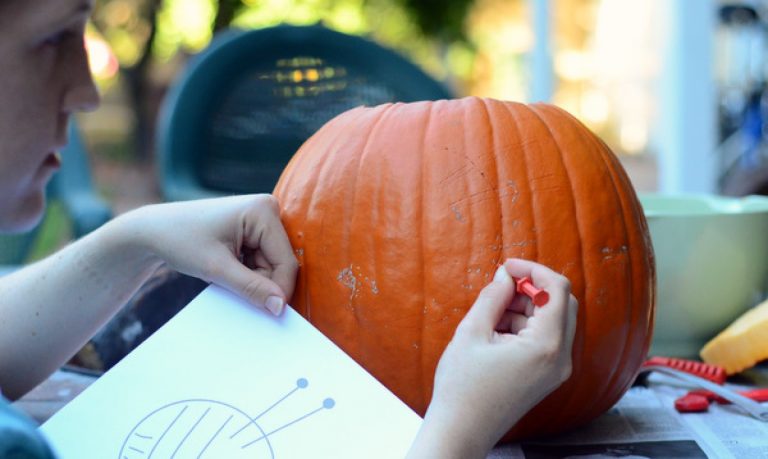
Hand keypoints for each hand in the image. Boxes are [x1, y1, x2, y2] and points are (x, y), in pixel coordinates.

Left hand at [121, 194, 297, 314]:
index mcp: (263, 211)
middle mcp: (268, 209)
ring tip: (223, 274)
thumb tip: (280, 307)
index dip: (279, 290)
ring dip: (253, 278)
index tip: (269, 314)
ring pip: (271, 264)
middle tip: (230, 287)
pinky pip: (262, 259)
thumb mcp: (216, 269)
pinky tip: (226, 268)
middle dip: (262, 282)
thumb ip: (251, 288)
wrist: (154, 230)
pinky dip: (247, 272)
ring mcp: (261, 217)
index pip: (286, 261)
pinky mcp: (254, 227)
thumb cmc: (180, 241)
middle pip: (280, 262)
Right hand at [407, 258, 577, 457]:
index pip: (558, 290)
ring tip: (490, 314)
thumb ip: (493, 297)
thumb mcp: (472, 332)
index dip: (533, 269)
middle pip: (562, 303)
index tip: (507, 266)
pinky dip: (525, 326)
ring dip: (526, 307)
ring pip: (553, 320)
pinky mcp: (547, 377)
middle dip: (532, 288)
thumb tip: (506, 275)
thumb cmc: (462, 387)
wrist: (461, 431)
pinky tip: (495, 332)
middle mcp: (561, 359)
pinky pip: (545, 339)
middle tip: (501, 285)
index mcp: (547, 346)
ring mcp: (556, 370)